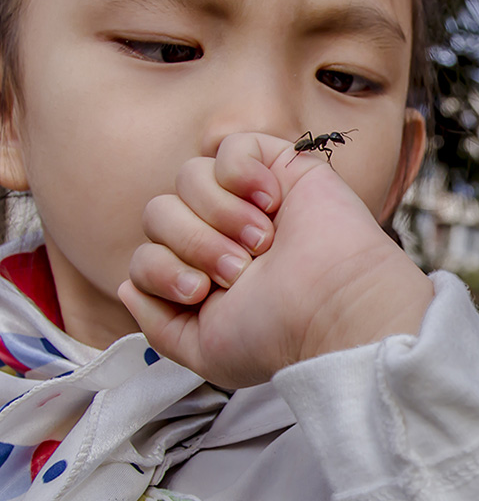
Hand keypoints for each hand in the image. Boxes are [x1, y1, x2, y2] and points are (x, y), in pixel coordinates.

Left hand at [119, 132, 432, 387]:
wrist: (330, 308)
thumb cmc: (276, 334)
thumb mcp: (204, 351)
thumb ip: (157, 325)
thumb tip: (126, 285)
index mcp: (202, 275)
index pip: (146, 253)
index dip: (161, 269)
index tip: (202, 292)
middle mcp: (220, 235)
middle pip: (159, 213)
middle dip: (192, 244)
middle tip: (238, 270)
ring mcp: (247, 200)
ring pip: (188, 178)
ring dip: (219, 215)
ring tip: (262, 242)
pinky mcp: (278, 168)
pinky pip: (230, 149)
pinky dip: (241, 175)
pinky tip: (270, 203)